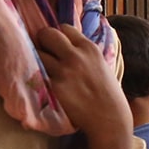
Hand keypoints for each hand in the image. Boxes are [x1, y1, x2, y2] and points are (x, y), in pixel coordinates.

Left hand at [35, 24, 130, 142]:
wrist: (110, 119)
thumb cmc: (108, 95)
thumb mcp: (101, 66)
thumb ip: (84, 54)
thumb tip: (67, 45)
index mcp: (90, 48)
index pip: (65, 28)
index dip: (59, 36)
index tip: (58, 45)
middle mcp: (76, 56)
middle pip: (47, 33)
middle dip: (43, 41)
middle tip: (45, 52)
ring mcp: (64, 70)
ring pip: (38, 52)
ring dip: (38, 59)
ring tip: (44, 68)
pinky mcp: (55, 85)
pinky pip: (38, 72)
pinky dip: (38, 75)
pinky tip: (45, 82)